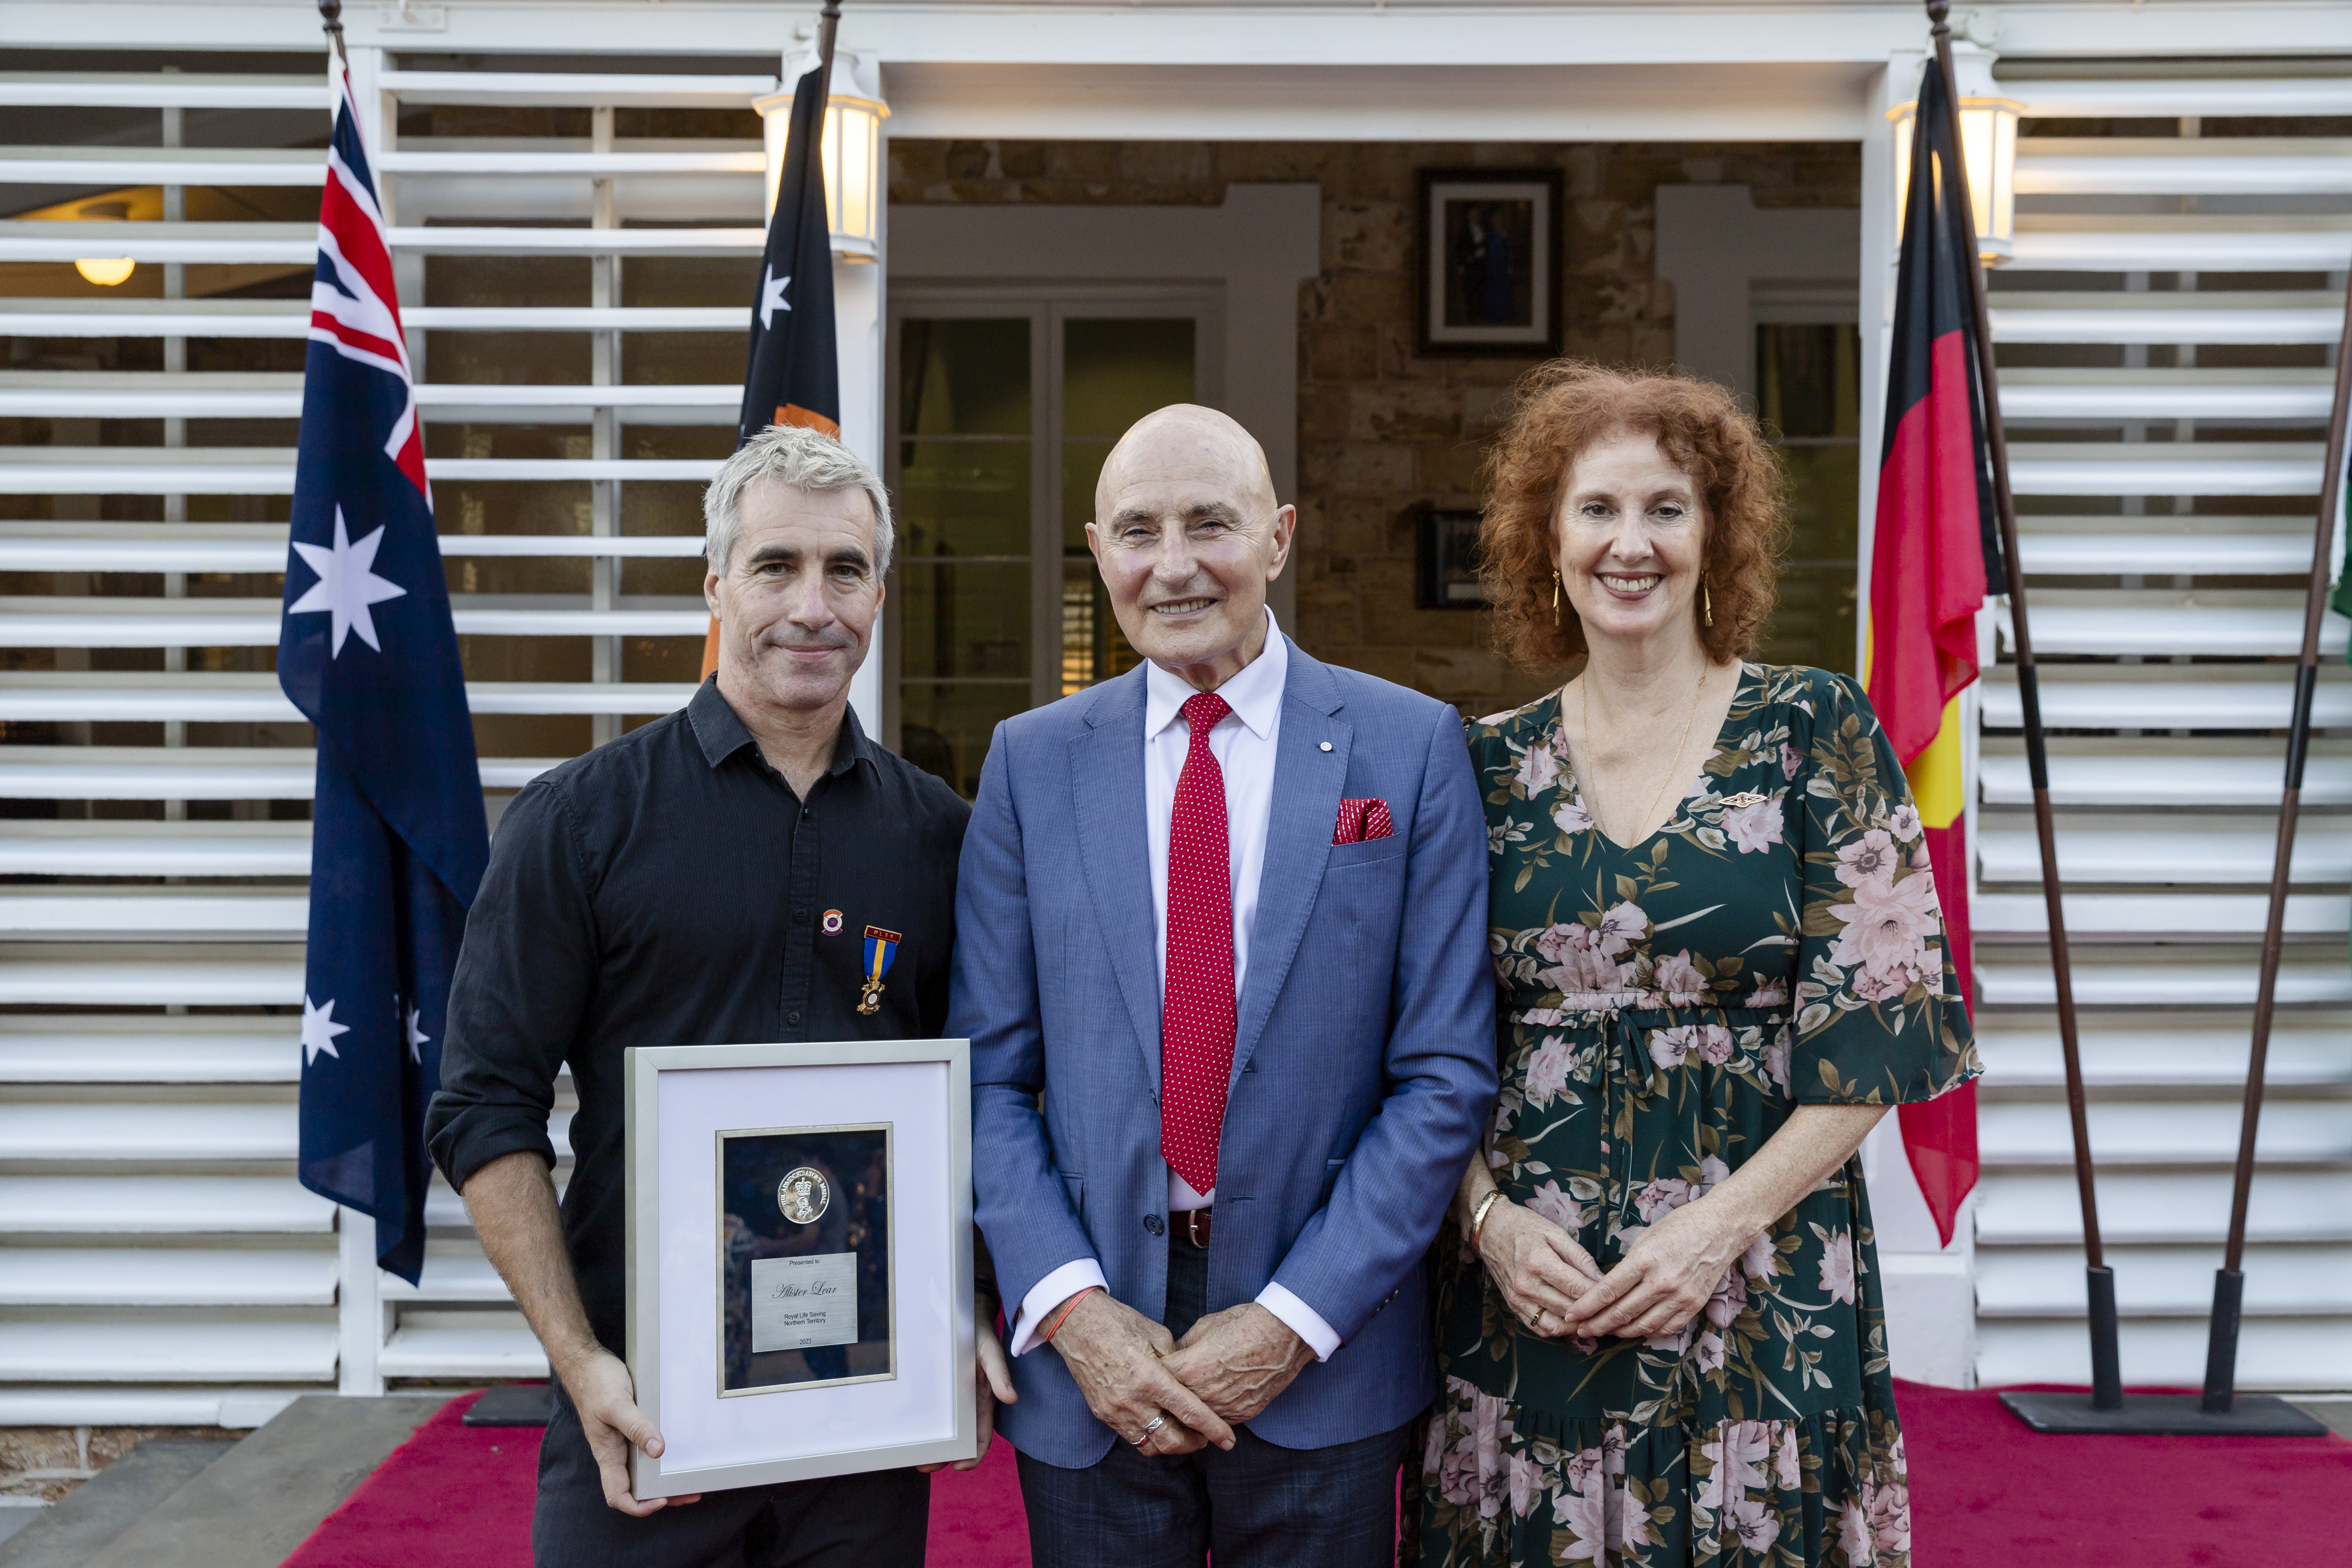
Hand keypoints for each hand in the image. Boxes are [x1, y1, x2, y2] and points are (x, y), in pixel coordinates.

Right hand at [553, 1345, 701, 1515]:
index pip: (618, 1495)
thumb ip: (636, 1427)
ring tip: (689, 1476)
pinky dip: (661, 1455)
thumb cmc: (595, 1382)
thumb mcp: (617, 1405)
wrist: (586, 1362)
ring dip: (662, 1476)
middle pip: (635, 1487)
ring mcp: (621, 1440)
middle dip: (661, 1495)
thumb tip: (657, 1450)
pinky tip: (677, 1450)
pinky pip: (645, 1448)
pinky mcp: (629, 1427)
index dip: (639, 1506)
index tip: (663, 1500)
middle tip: (689, 1492)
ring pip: (642, 1469)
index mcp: (607, 1454)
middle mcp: (614, 1452)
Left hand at [920, 1300, 1016, 1472]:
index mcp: (985, 1399)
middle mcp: (970, 1403)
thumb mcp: (991, 1352)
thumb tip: (1011, 1398)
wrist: (967, 1313)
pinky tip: (914, 1431)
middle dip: (946, 1456)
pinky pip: (936, 1412)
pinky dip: (928, 1425)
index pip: (982, 1436)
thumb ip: (1000, 1374)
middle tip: (925, 1466)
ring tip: (916, 1457)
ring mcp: (955, 1397)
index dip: (973, 1455)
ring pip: (946, 1429)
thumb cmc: (982, 1333)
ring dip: (934, 1445)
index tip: (959, 1467)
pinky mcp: (943, 1388)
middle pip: (960, 1438)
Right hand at [1048, 1289, 1236, 1457]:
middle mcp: (1133, 1400)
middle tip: (1205, 1438)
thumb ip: (1177, 1362)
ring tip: (1183, 1435)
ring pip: (1151, 1445)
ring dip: (1171, 1445)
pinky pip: (1131, 1438)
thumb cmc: (1119, 1322)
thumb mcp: (1157, 1334)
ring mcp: (1115, 1410)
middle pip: (1171, 1440)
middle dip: (1194, 1444)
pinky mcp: (1103, 1414)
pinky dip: (1150, 1438)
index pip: (1190, 1413)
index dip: (1213, 1430)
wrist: (1076, 1323)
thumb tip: (1192, 1380)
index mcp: (1151, 1377)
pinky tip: (1159, 1427)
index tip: (1228, 1441)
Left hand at [1161, 1304, 1313, 1424]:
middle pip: (1172, 1408)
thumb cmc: (1241, 1325)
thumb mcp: (1203, 1328)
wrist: (1281, 1334)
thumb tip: (1171, 1357)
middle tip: (1157, 1402)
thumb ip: (1182, 1348)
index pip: (1156, 1381)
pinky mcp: (1241, 1414)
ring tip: (1178, 1413)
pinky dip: (1210, 1419)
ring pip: (1194, 1423)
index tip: (1148, 1377)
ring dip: (1186, 1418)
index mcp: (1189, 1368)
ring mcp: (1224, 1407)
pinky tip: (1206, 1411)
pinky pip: (1217, 1423)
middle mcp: (1204, 1393)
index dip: (1152, 1378)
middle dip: (1164, 1403)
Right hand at [1476, 1198, 1602, 1338]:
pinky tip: (1571, 1323)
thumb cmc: (1524, 1227)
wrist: (1490, 1230)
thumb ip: (1580, 1257)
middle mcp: (1526, 1285)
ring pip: (1556, 1324)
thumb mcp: (1555, 1232)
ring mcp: (1518, 1299)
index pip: (1577, 1287)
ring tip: (1594, 1319)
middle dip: (1593, 1312)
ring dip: (1577, 1326)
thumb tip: (1601, 1278)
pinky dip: (1558, 1330)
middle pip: (1569, 1308)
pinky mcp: (1513, 1306)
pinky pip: (1539, 1328)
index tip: (1615, 1294)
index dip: (1599, 1294)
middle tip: (1610, 1309)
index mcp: (1539, 1262)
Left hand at [1556, 1197, 1746, 1341]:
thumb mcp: (1645, 1238)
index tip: (1572, 1315)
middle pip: (1621, 1313)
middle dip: (1597, 1324)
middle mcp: (1661, 1282)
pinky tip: (1634, 1331)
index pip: (1608, 1291)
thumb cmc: (1679, 1226)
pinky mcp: (1694, 1306)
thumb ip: (1627, 1266)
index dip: (1586, 1307)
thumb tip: (1608, 1288)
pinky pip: (1666, 1328)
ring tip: (1604, 1332)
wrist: (1720, 1228)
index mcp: (1644, 1260)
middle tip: (1581, 1329)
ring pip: (1642, 1325)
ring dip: (1619, 1332)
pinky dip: (1647, 1332)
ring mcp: (1680, 1297)